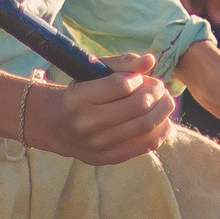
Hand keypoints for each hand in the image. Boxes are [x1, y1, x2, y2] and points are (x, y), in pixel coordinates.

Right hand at [25, 53, 176, 167]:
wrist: (56, 126)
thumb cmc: (80, 92)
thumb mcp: (93, 72)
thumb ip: (122, 63)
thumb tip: (149, 61)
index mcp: (78, 98)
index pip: (121, 85)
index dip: (137, 78)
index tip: (138, 77)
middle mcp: (86, 123)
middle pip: (138, 106)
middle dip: (156, 92)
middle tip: (158, 86)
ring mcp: (98, 144)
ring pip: (145, 126)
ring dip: (162, 109)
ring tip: (163, 100)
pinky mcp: (109, 158)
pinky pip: (145, 145)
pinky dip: (161, 130)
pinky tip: (162, 120)